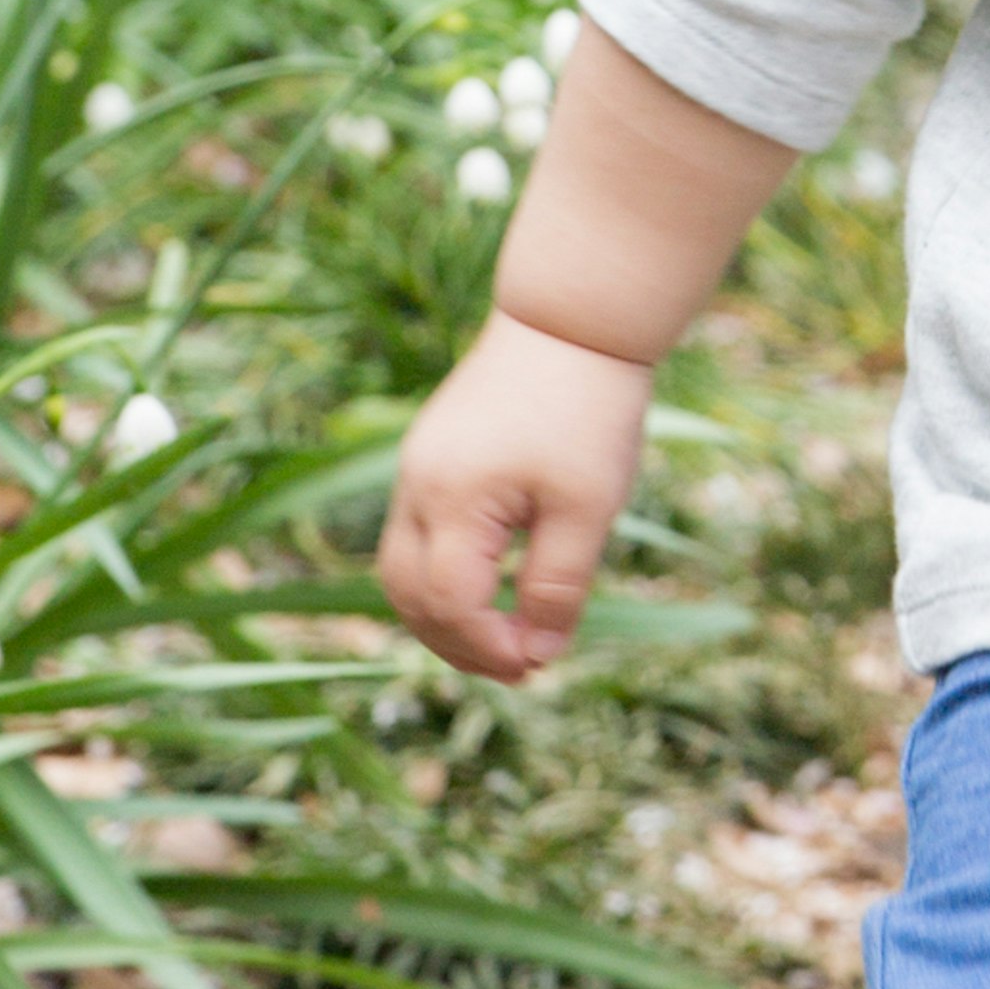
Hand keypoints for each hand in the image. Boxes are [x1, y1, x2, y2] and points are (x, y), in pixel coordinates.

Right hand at [378, 309, 655, 677]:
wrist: (572, 319)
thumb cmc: (587, 408)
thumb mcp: (587, 505)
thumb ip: (559, 584)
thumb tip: (540, 656)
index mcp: (452, 500)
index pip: (449, 604)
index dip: (488, 648)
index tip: (537, 666)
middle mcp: (417, 487)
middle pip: (406, 595)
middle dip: (455, 643)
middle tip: (519, 669)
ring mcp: (417, 469)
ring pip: (402, 569)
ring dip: (444, 615)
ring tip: (504, 641)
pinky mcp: (432, 456)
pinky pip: (417, 536)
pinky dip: (445, 576)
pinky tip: (494, 588)